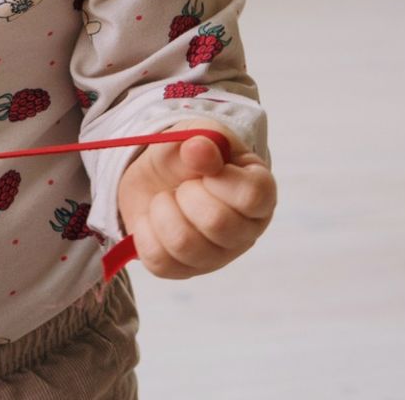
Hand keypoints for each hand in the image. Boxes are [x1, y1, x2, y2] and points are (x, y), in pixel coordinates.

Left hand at [117, 120, 275, 278]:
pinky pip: (160, 261)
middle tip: (184, 184)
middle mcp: (245, 231)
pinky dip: (145, 232)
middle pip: (217, 223)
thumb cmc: (187, 154)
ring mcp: (216, 256)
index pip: (252, 196)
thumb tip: (199, 149)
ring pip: (185, 245)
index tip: (205, 167)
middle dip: (187, 193)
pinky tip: (153, 218)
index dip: (221, 178)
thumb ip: (201, 138)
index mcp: (259, 194)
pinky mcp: (183, 270)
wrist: (156, 174)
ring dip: (163, 211)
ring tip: (166, 199)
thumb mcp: (196, 133)